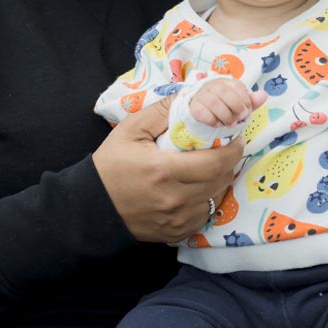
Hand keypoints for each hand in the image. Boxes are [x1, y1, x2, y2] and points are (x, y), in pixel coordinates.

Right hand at [94, 102, 246, 244]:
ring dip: (218, 179)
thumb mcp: (131, 130)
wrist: (93, 207)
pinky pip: (205, 213)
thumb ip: (163, 111)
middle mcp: (175, 199)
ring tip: (208, 165)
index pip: (216, 162)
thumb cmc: (111, 165)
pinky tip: (194, 187)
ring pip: (216, 196)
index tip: (234, 137)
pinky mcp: (178, 232)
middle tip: (223, 147)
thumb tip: (192, 96)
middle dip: (228, 161)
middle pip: (221, 179)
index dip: (232, 149)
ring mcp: (178, 219)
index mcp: (164, 171)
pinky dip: (206, 198)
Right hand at [188, 77, 263, 129]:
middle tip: (240, 118)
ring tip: (230, 124)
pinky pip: (202, 113)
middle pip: (224, 91)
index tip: (248, 111)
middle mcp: (212, 86)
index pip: (237, 85)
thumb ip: (251, 101)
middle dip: (236, 106)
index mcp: (226, 82)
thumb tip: (264, 95)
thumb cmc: (224, 106)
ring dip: (225, 115)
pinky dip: (213, 120)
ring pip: (213, 102)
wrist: (203, 111)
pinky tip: (217, 124)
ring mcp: (201, 95)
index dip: (245, 99)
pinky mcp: (194, 107)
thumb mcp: (239, 104)